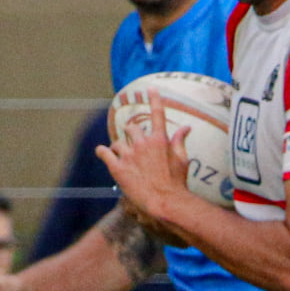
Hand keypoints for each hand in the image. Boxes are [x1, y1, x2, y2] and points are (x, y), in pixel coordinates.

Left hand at [96, 93, 193, 234]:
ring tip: (122, 156)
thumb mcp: (182, 160)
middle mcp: (143, 143)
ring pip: (118, 142)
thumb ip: (180, 141)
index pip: (158, 114)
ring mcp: (129, 155)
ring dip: (119, 147)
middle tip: (132, 144)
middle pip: (131, 128)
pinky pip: (104, 152)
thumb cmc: (176, 182)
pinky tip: (102, 152)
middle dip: (131, 134)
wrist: (164, 201)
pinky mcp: (118, 167)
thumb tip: (186, 127)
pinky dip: (102, 151)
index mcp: (160, 140)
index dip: (154, 99)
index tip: (150, 89)